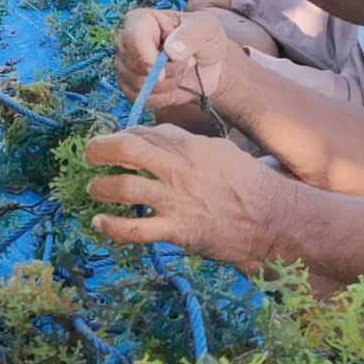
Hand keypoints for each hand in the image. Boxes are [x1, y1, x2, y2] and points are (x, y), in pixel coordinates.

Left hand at [82, 124, 283, 264]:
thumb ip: (189, 143)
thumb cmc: (250, 183)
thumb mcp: (220, 151)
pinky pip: (134, 229)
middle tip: (89, 155)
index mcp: (189, 146)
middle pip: (125, 150)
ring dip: (100, 188)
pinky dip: (111, 226)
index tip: (114, 143)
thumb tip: (162, 136)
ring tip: (93, 189)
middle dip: (99, 150)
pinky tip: (99, 223)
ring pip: (122, 187)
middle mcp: (178, 169)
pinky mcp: (177, 230)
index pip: (143, 133)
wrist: (274, 218)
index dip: (121, 135)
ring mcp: (175, 200)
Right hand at [114, 8, 234, 115]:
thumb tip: (171, 49)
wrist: (207, 64)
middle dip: (167, 72)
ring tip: (182, 72)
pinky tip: (174, 85)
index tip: (162, 69)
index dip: (145, 54)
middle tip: (188, 63)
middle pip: (134, 65)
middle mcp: (127, 42)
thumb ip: (190, 35)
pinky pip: (142, 99)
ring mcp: (126, 66)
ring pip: (138, 85)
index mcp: (141, 21)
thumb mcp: (207, 28)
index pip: (132, 36)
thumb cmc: (204, 39)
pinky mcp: (131, 87)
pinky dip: (163, 97)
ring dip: (168, 84)